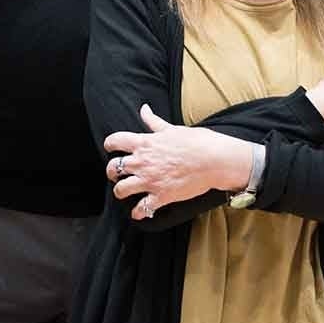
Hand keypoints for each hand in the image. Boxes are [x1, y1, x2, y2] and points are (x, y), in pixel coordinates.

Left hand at [104, 104, 250, 219]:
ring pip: (121, 190)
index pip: (115, 141)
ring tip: (123, 192)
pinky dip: (138, 212)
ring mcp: (150, 180)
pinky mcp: (161, 196)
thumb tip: (144, 108)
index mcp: (144, 143)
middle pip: (113, 168)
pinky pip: (142, 209)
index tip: (110, 147)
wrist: (213, 160)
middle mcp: (142, 162)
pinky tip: (138, 213)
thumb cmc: (195, 141)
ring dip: (120, 191)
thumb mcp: (171, 128)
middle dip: (111, 171)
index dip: (110, 144)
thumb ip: (154, 121)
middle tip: (115, 173)